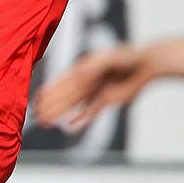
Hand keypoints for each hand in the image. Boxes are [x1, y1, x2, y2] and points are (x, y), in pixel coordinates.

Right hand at [35, 46, 149, 129]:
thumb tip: (78, 76)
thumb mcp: (110, 57)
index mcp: (83, 69)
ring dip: (59, 113)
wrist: (147, 64)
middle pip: (65, 97)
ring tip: (45, 122)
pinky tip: (70, 126)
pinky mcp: (106, 100)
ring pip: (74, 106)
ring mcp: (96, 91)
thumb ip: (93, 66)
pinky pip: (90, 112)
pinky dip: (80, 119)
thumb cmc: (128, 56)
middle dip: (50, 106)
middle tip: (36, 116)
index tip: (37, 99)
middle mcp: (86, 81)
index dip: (50, 91)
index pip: (62, 83)